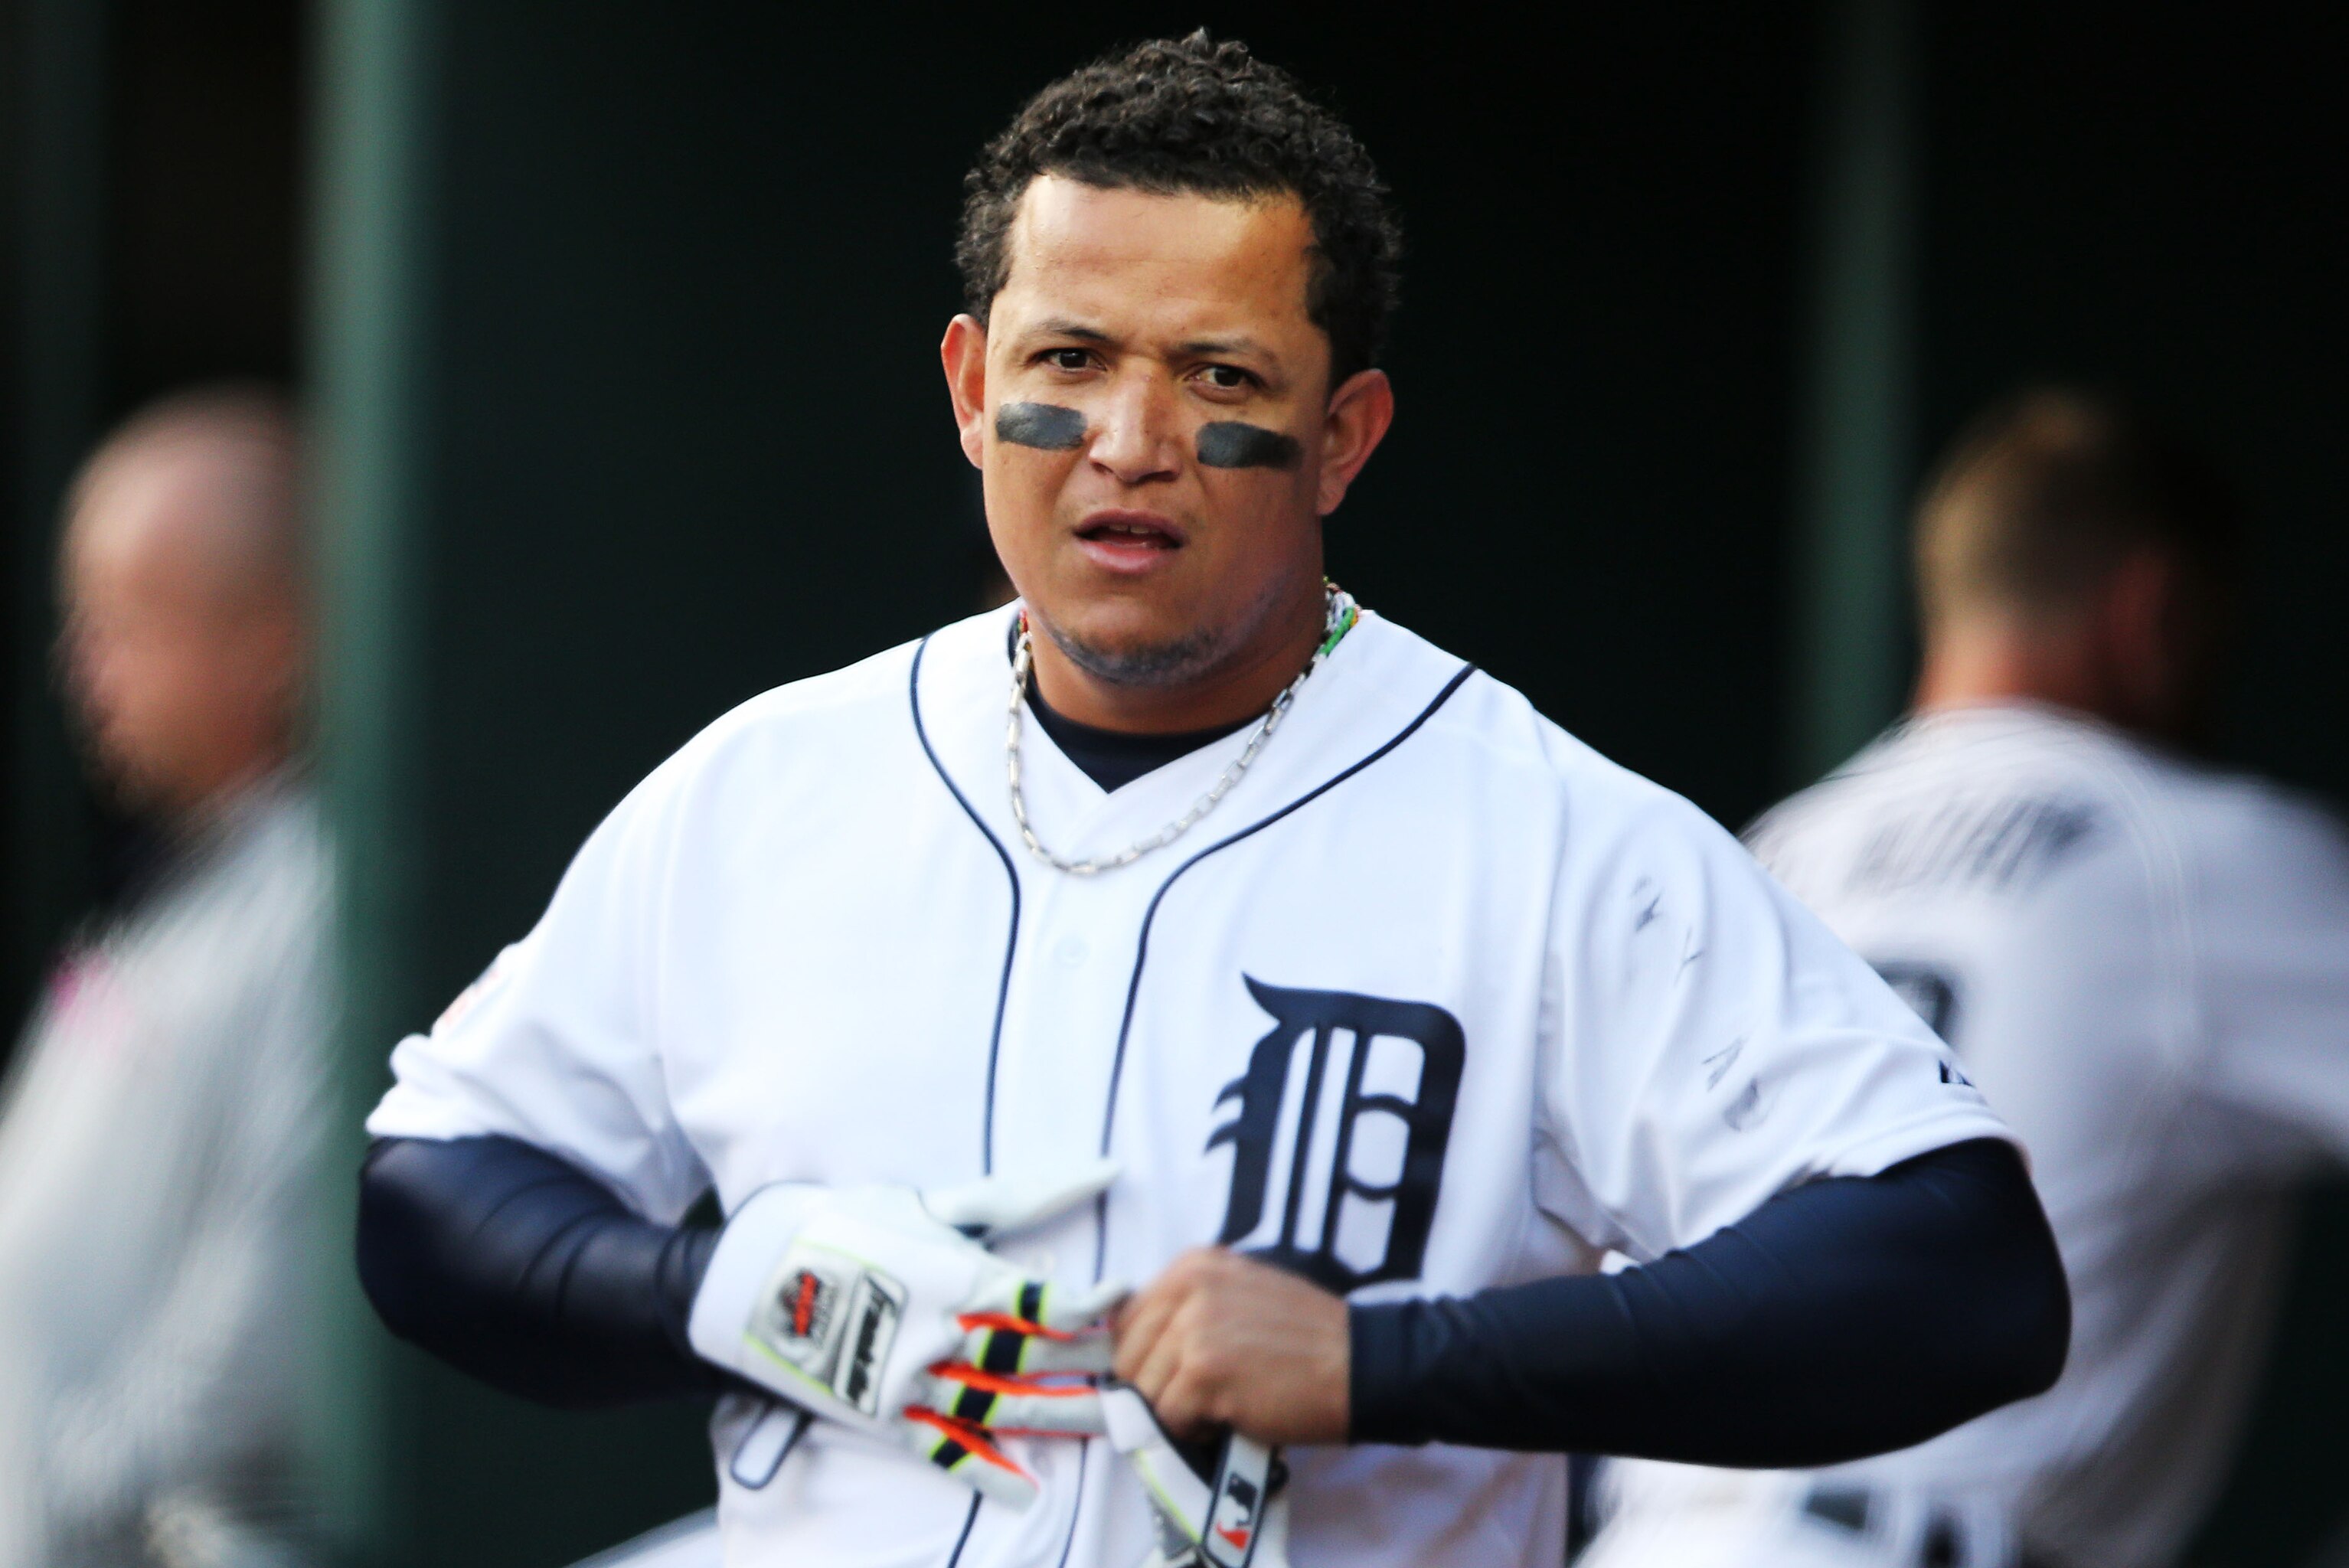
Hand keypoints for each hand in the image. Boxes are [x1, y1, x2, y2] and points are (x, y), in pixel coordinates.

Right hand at [690, 1162, 1125, 1508]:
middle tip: (1142, 1370)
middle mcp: (941, 1333)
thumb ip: (1021, 1195)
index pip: (1042, 1301)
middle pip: (1034, 1357)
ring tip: (1113, 1424)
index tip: (1129, 1306)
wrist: (757, 1276)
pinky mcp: (883, 1414)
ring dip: (1061, 1417)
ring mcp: (912, 1380)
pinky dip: (982, 1471)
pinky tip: (1026, 1490)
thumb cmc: (852, 1224)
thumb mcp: (934, 1203)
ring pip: (1002, 1406)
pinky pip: (940, 1449)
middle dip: (1092, 1363)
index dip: (1091, 1308)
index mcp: (955, 1277)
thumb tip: (1103, 1169)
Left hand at [1112, 1247, 1348, 1444]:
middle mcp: (1188, 1287)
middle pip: (1128, 1358)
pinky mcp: (1204, 1373)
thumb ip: (1190, 1309)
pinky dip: (1196, 1431)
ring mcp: (1194, 1328)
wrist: (1361, 1365)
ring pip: (1145, 1393)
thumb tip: (1140, 1350)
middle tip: (1200, 1399)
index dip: (1143, 1359)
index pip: (1128, 1320)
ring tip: (1222, 1406)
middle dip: (1156, 1389)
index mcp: (1194, 1265)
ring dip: (1178, 1412)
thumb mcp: (1242, 1295)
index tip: (1169, 1378)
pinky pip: (1169, 1419)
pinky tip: (1231, 1418)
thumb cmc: (1307, 1338)